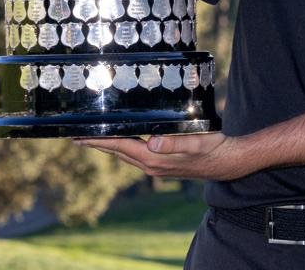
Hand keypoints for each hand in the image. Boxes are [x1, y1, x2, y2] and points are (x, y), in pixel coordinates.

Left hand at [75, 132, 253, 180]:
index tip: (81, 136)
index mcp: (155, 159)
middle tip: (77, 136)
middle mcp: (152, 165)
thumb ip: (174, 143)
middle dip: (97, 144)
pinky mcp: (163, 164)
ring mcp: (157, 167)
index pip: (120, 147)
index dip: (100, 141)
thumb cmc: (213, 148)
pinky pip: (136, 155)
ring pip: (126, 155)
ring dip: (109, 147)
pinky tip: (124, 141)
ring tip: (93, 138)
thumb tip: (152, 143)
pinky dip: (124, 147)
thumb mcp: (196, 141)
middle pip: (118, 152)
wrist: (228, 162)